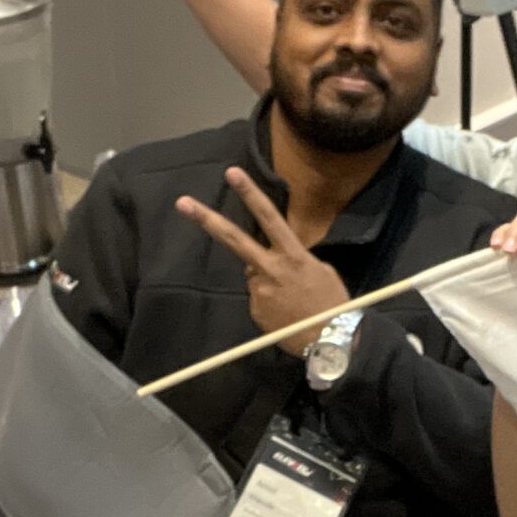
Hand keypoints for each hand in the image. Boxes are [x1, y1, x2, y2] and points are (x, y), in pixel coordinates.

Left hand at [176, 167, 350, 352]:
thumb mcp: (321, 271)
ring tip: (291, 299)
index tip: (232, 173)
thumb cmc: (333, 303)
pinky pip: (258, 298)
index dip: (250, 194)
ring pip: (253, 274)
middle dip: (207, 219)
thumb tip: (272, 262)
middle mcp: (271, 269)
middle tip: (182, 202)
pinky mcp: (255, 310)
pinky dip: (269, 301)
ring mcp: (259, 291)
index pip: (269, 217)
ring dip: (265, 279)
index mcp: (293, 255)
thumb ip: (293, 259)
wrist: (331, 342)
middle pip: (234, 239)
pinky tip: (286, 312)